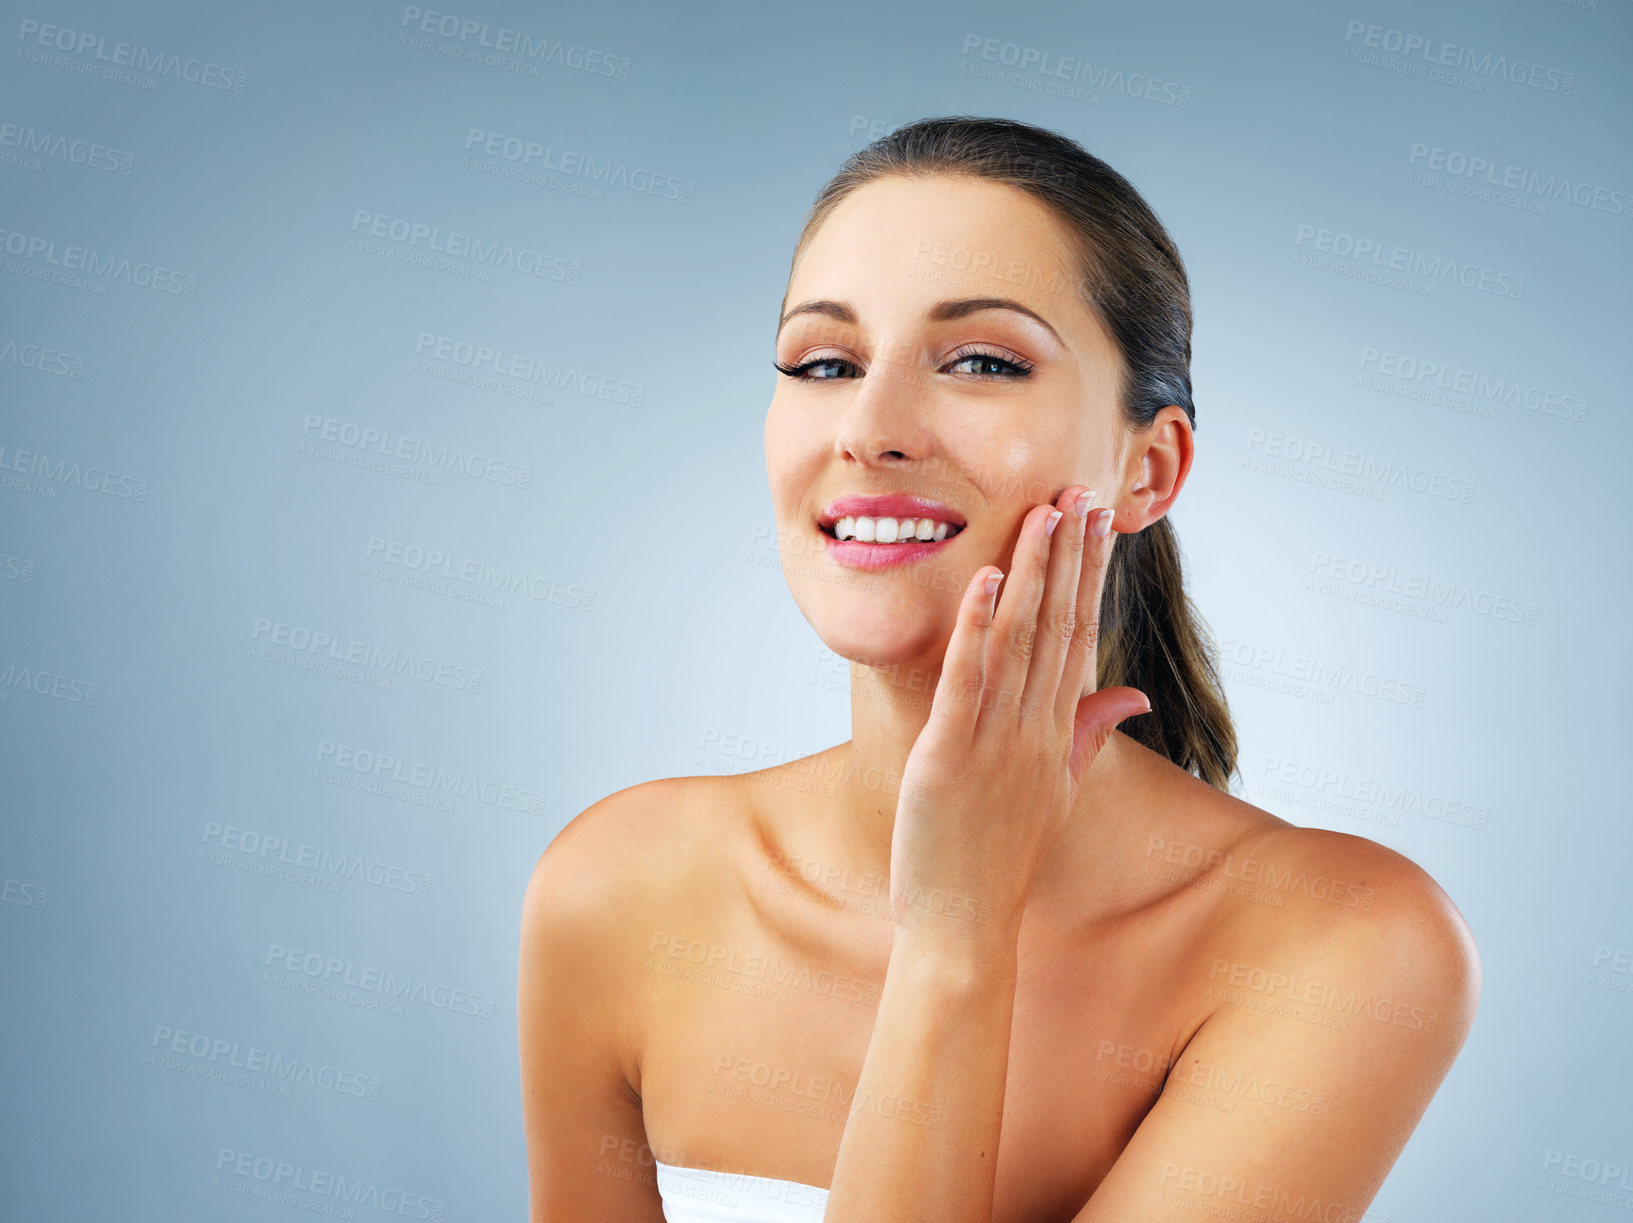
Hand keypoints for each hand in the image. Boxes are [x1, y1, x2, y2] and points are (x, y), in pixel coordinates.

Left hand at [888, 485, 1151, 951]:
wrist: (965, 928)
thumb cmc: (1001, 859)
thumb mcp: (1057, 791)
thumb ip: (1093, 734)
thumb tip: (1134, 693)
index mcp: (1057, 735)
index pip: (1078, 638)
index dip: (1087, 577)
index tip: (1097, 523)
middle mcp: (1035, 731)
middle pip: (1058, 628)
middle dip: (1070, 558)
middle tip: (1081, 492)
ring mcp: (995, 743)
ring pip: (1018, 644)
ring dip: (1031, 575)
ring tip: (1044, 515)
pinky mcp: (949, 757)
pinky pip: (966, 683)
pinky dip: (975, 630)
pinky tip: (983, 579)